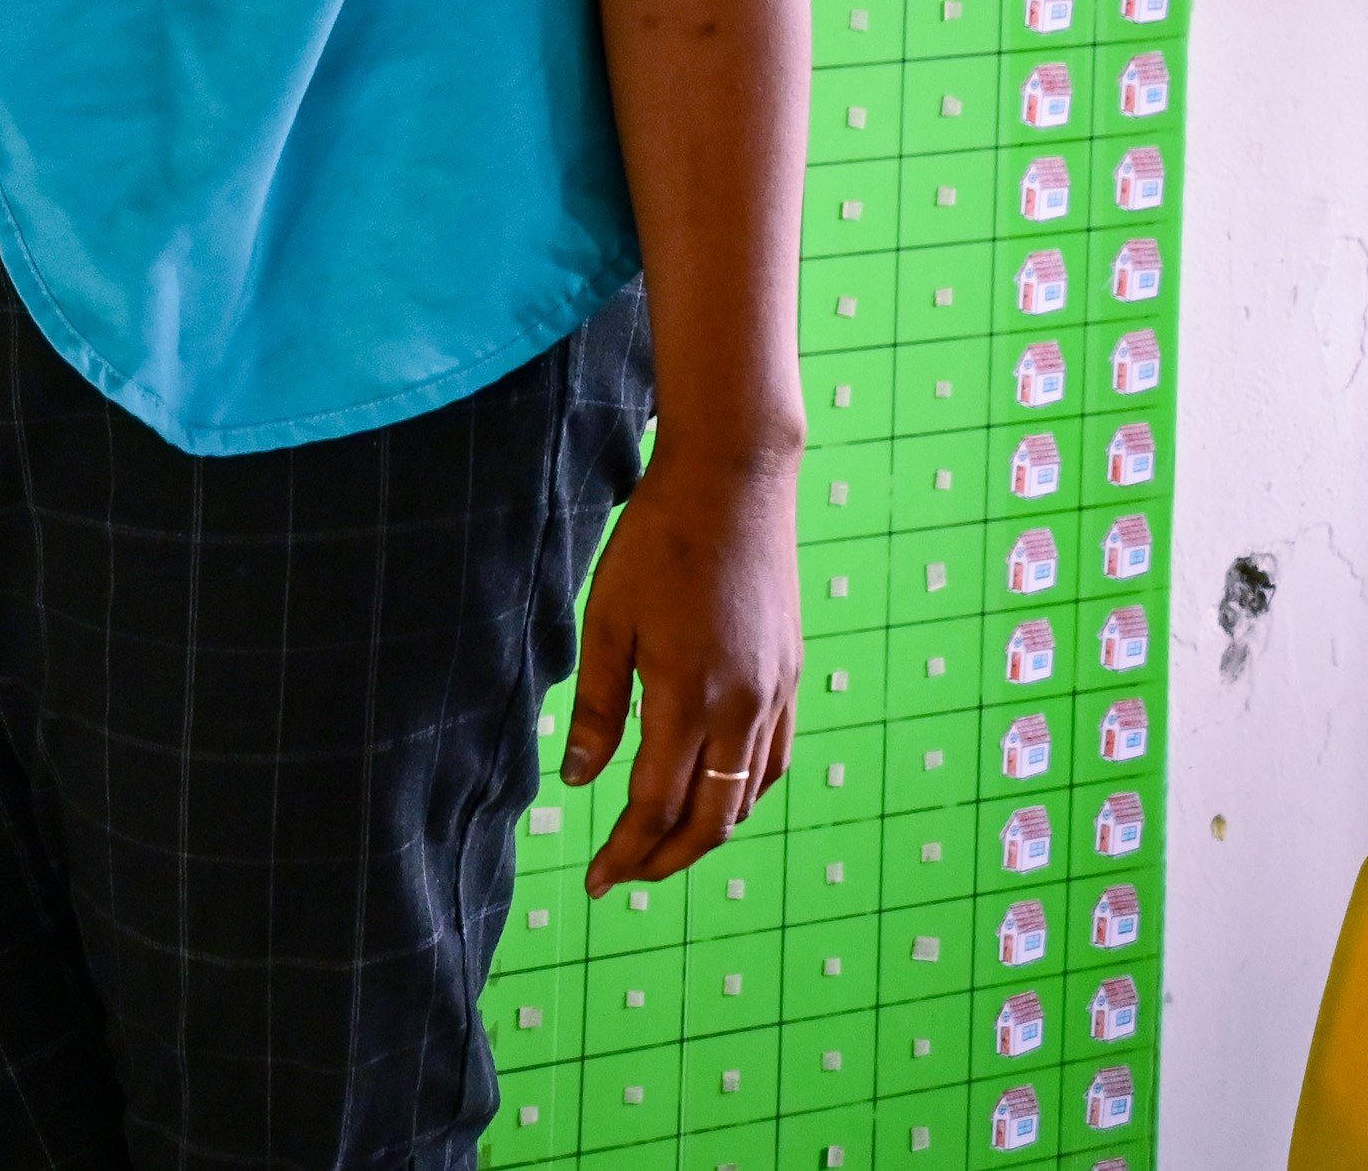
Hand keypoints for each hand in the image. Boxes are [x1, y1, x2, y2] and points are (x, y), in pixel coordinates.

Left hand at [563, 435, 804, 890]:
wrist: (735, 485)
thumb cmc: (657, 544)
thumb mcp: (606, 621)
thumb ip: (595, 707)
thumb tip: (577, 781)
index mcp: (688, 700)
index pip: (655, 807)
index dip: (624, 852)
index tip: (595, 882)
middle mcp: (742, 711)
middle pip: (711, 821)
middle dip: (666, 859)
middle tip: (625, 876)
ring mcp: (776, 695)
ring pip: (748, 798)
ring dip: (708, 833)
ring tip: (663, 844)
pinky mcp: (790, 677)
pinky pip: (773, 761)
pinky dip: (744, 795)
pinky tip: (717, 795)